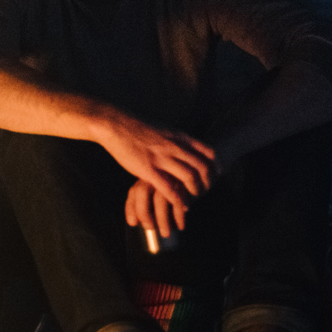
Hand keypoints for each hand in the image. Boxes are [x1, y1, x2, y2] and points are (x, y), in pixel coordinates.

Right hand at [99, 115, 215, 232]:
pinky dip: (178, 199)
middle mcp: (174, 147)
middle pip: (202, 167)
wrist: (116, 125)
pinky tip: (180, 205)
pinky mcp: (148, 170)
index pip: (208, 153)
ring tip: (193, 198)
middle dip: (207, 182)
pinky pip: (168, 188)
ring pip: (189, 177)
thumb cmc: (137, 128)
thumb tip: (186, 145)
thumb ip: (176, 139)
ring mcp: (162, 158)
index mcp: (179, 137)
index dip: (215, 167)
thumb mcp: (164, 129)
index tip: (215, 176)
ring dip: (194, 191)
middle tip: (205, 191)